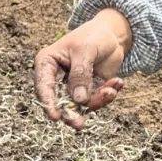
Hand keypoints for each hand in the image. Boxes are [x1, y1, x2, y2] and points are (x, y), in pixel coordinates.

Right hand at [34, 9, 131, 129]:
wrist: (113, 35)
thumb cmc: (94, 36)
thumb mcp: (86, 51)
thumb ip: (80, 74)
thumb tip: (78, 100)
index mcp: (47, 64)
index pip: (44, 86)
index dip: (47, 103)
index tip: (54, 117)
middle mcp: (57, 78)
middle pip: (60, 101)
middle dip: (72, 113)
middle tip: (79, 125)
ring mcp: (73, 87)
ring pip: (80, 105)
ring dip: (97, 100)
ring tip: (112, 89)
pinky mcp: (89, 91)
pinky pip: (96, 101)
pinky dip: (108, 95)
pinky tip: (118, 82)